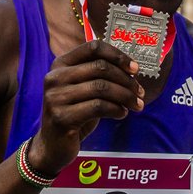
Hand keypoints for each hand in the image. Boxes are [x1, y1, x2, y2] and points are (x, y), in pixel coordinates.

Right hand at [28, 40, 144, 176]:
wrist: (52, 145)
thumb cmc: (74, 114)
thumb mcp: (83, 89)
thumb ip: (99, 76)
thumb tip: (131, 70)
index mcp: (60, 64)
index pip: (93, 47)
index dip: (118, 56)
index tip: (135, 68)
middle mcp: (55, 77)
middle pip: (100, 68)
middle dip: (126, 80)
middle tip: (140, 92)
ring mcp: (56, 97)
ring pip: (102, 88)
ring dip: (125, 96)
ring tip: (136, 105)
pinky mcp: (62, 117)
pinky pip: (98, 107)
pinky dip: (116, 109)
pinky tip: (122, 114)